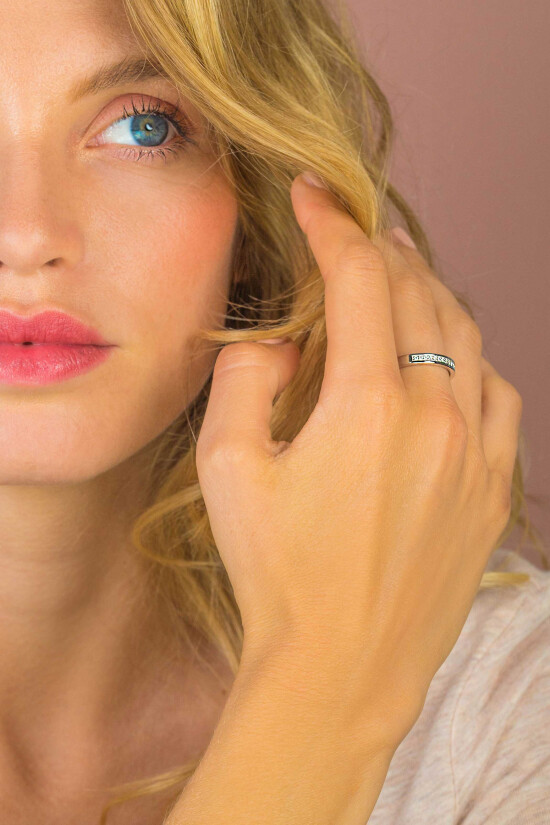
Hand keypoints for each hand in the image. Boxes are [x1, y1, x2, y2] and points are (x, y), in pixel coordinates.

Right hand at [194, 173, 521, 747]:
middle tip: (357, 232)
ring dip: (432, 297)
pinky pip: (500, 395)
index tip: (316, 194)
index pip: (359, 278)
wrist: (342, 668)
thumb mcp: (228, 469)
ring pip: (469, 337)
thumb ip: (246, 380)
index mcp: (367, 405)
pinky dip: (473, 360)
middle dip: (384, 252)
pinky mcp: (493, 488)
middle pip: (420, 295)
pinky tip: (450, 360)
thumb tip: (281, 345)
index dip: (335, 223)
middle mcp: (436, 417)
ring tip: (403, 281)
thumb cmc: (277, 574)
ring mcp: (476, 453)